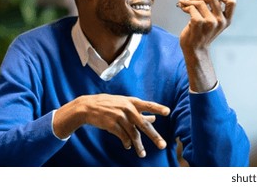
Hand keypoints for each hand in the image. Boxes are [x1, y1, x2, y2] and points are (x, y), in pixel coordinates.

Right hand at [53, 94, 170, 157]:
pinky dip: (126, 143)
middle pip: (144, 124)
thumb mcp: (125, 104)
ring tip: (142, 154)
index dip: (158, 108)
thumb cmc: (110, 105)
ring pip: (133, 134)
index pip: (148, 105)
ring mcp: (119, 116)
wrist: (88, 106)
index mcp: (132, 102)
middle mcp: (127, 108)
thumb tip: (154, 118)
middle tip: (162, 145)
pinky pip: (123, 137)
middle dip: (154, 136)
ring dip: (138, 146)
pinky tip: (127, 146)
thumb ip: (140, 112)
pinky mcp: (111, 124)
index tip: (168, 111)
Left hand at [175, 0, 235, 91]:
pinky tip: (183, 8)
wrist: (194, 51)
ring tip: (184, 3)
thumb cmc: (201, 36)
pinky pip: (191, 7)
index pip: (231, 3)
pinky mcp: (198, 22)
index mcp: (226, 21)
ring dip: (190, 1)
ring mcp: (210, 22)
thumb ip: (213, 10)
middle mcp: (220, 21)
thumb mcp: (212, 23)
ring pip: (200, 2)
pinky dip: (185, 6)